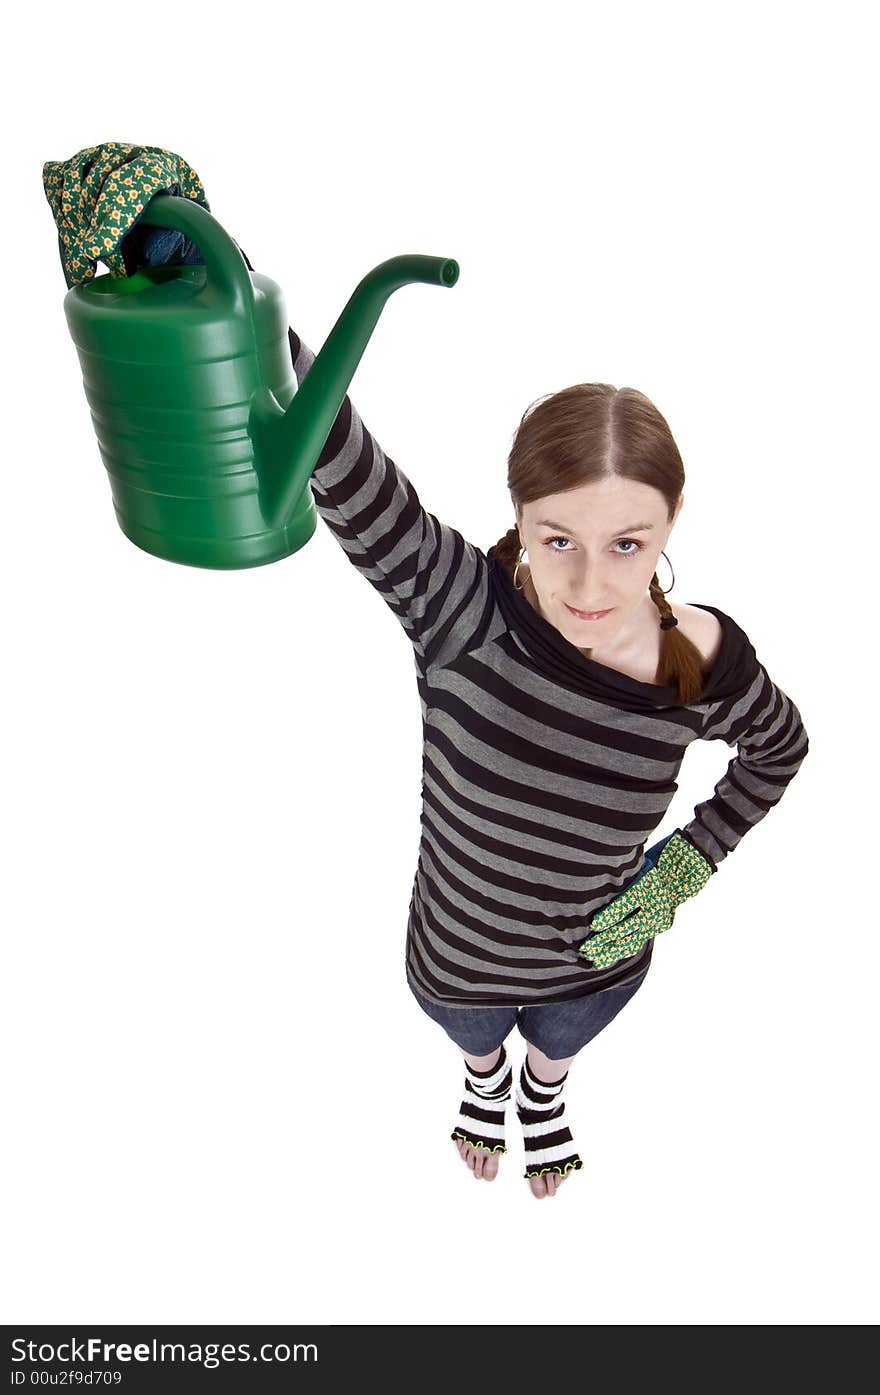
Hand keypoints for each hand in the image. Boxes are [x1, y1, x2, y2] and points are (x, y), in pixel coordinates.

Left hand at [578, 831, 714, 968]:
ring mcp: (657, 920)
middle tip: (584, 948)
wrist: (683, 869)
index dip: (608, 917)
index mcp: (646, 888)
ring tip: (593, 959)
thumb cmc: (652, 861)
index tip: (593, 925)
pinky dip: (622, 949)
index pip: (624, 906)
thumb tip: (593, 891)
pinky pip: (637, 941)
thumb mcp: (636, 867)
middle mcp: (653, 907)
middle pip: (625, 927)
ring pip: (631, 940)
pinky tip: (608, 958)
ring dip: (610, 951)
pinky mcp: (660, 927)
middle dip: (603, 940)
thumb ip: (620, 881)